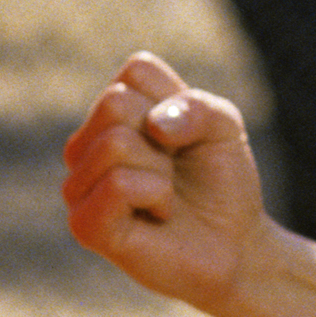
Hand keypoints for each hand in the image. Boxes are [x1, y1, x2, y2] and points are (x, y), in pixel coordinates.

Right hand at [62, 53, 271, 313]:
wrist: (236, 245)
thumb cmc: (222, 182)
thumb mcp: (222, 125)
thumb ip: (195, 106)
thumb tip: (154, 126)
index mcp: (112, 113)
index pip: (135, 71)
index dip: (177, 100)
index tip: (185, 136)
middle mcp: (86, 146)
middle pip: (114, 103)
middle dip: (164, 137)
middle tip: (175, 170)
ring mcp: (79, 187)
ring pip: (114, 144)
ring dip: (162, 171)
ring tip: (166, 195)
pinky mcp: (85, 226)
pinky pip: (116, 184)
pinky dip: (155, 194)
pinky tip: (159, 215)